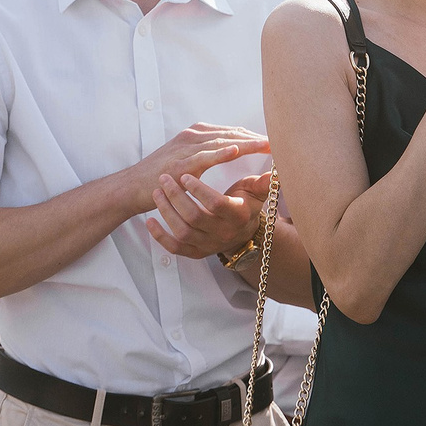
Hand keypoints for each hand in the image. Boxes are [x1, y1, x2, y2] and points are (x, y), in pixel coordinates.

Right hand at [121, 124, 267, 218]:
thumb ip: (205, 154)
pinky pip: (203, 156)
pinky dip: (220, 152)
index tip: (273, 141)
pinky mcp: (178, 164)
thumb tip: (229, 150)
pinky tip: (236, 151)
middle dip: (254, 137)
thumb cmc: (160, 176)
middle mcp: (191, 137)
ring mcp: (184, 149)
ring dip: (245, 142)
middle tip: (278, 140)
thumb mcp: (185, 160)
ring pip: (220, 141)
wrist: (131, 187)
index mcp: (194, 136)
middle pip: (230, 133)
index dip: (251, 136)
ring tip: (265, 144)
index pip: (229, 132)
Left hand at [145, 169, 268, 260]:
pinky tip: (150, 221)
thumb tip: (275, 172)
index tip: (185, 175)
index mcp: (237, 215)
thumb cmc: (246, 205)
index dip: (198, 189)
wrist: (243, 232)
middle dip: (176, 196)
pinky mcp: (196, 252)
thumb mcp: (256, 192)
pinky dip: (160, 237)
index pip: (215, 204)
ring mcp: (208, 244)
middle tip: (164, 178)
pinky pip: (175, 248)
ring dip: (166, 211)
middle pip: (194, 217)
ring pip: (182, 232)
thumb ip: (264, 182)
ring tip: (157, 191)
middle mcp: (223, 233)